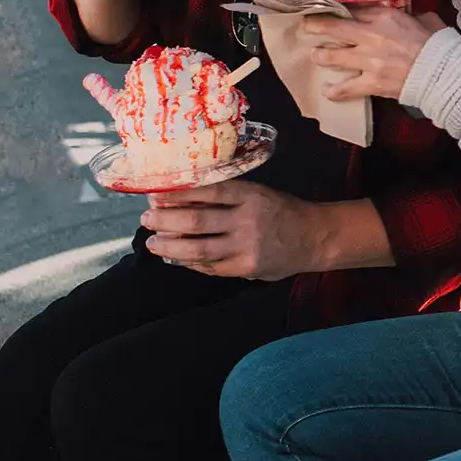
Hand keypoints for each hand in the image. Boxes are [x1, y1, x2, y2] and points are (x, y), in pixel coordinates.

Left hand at [141, 179, 325, 280]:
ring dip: (171, 247)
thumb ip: (225, 198)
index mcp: (250, 195)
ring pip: (199, 250)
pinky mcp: (247, 268)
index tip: (155, 195)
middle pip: (196, 222)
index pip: (207, 192)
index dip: (178, 194)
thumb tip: (181, 199)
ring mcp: (247, 247)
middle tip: (147, 219)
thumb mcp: (256, 194)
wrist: (314, 237)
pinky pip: (211, 267)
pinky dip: (191, 262)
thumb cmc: (281, 210)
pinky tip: (177, 258)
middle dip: (165, 221)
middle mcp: (247, 220)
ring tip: (154, 243)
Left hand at [305, 6, 444, 101]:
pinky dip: (334, 91)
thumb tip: (396, 11)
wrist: (443, 73)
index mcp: (385, 17)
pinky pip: (346, 89)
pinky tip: (326, 90)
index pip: (355, 10)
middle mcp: (371, 37)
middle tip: (307, 27)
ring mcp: (368, 62)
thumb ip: (404, 14)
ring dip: (321, 56)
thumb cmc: (437, 44)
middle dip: (316, 27)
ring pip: (333, 57)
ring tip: (315, 55)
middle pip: (335, 29)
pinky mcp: (371, 83)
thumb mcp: (422, 19)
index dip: (339, 10)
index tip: (329, 9)